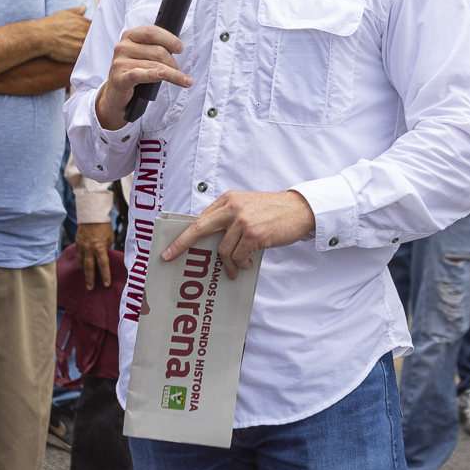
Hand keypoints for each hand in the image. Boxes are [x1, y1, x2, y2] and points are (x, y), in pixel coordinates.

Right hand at [31, 6, 91, 62]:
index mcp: (85, 23)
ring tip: (83, 49)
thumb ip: (77, 11)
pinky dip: (85, 56)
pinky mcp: (77, 55)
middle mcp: (85, 34)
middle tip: (87, 42)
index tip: (91, 33)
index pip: (97, 27)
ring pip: (92, 48)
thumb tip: (84, 6)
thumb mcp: (65, 13)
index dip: (95, 30)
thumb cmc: (52, 24)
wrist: (41, 36)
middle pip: (96, 38)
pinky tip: (82, 56)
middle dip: (93, 39)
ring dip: (90, 48)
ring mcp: (82, 45)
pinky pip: (85, 57)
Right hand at [76, 221, 112, 289]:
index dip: (105, 275)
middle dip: (90, 279)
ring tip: (87, 279)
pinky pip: (79, 255)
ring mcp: (81, 246)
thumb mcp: (109, 239)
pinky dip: (82, 261)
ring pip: (83, 262)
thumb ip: (107, 249)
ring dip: (85, 271)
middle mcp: (89, 249)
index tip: (106, 285)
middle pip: (89, 268)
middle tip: (90, 288)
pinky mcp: (77, 243)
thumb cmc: (104, 226)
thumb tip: (105, 258)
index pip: (103, 265)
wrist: (91, 215)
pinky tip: (83, 266)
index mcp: (99, 248)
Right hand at [95, 24, 192, 129]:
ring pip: (153, 65)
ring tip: (183, 80)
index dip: (169, 39)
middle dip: (172, 61)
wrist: (116, 94)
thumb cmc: (134, 72)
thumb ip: (155, 47)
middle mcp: (122, 47)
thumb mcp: (143, 55)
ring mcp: (119, 63)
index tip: (180, 48)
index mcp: (129, 36)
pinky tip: (163, 75)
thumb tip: (178, 48)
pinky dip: (153, 75)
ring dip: (172, 73)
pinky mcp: (119, 79)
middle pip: (156, 51)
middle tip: (178, 70)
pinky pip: (139, 74)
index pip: (152, 32)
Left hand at [160, 190, 315, 277]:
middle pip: (199, 228)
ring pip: (223, 250)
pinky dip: (241, 264)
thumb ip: (229, 217)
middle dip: (182, 244)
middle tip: (169, 257)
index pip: (200, 219)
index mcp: (228, 200)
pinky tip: (247, 265)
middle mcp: (232, 207)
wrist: (300, 209)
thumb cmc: (273, 211)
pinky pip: (238, 256)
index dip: (184, 234)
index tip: (171, 247)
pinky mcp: (254, 234)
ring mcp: (242, 221)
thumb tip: (211, 241)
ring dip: (229, 264)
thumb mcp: (247, 206)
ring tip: (236, 269)